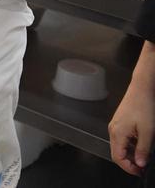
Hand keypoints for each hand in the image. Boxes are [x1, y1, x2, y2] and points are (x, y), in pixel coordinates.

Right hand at [110, 60, 154, 174]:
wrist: (142, 89)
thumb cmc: (143, 105)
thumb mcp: (148, 131)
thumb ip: (143, 149)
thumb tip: (140, 163)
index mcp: (117, 133)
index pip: (117, 157)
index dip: (128, 168)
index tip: (140, 172)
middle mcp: (113, 130)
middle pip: (117, 153)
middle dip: (129, 163)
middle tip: (142, 167)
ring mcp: (115, 126)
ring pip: (119, 146)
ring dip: (130, 154)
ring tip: (144, 156)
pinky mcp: (120, 122)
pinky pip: (122, 139)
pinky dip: (130, 145)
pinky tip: (141, 144)